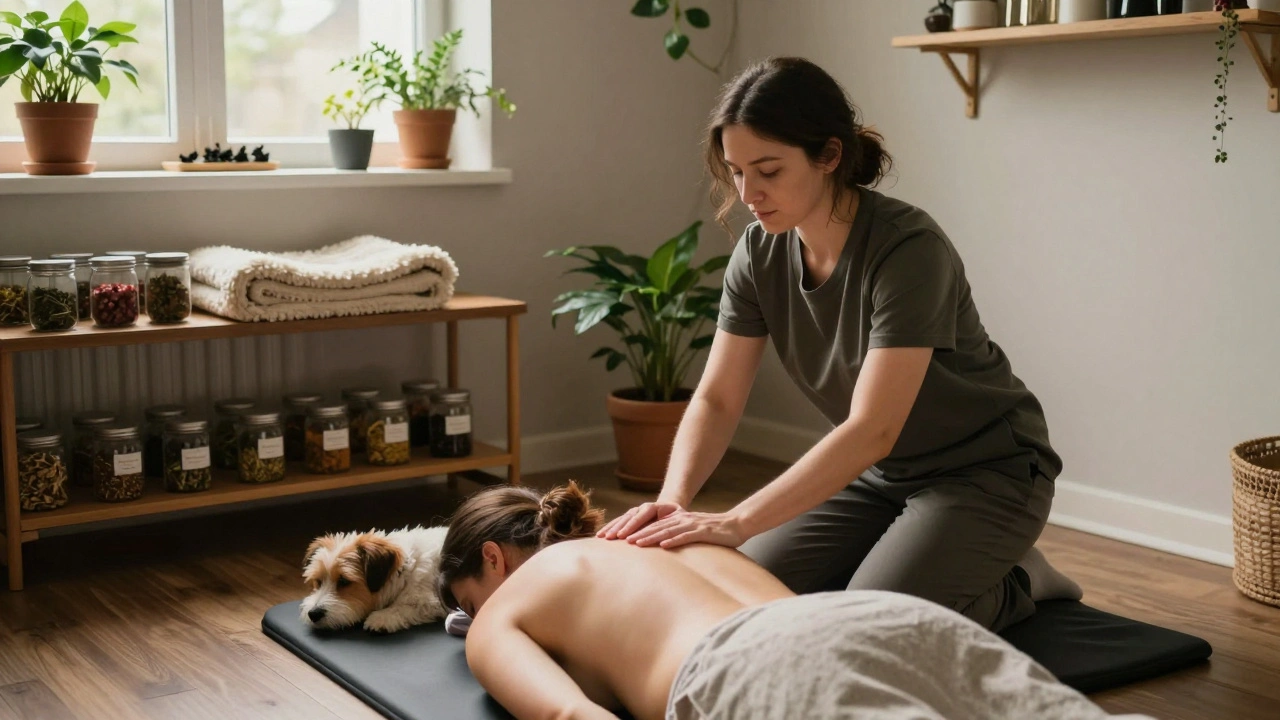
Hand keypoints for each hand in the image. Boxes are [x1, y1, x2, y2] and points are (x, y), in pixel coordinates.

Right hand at [596, 500, 684, 539]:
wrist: (670, 510)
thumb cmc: (677, 516)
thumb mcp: (679, 517)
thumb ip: (676, 521)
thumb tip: (674, 531)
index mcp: (653, 507)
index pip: (641, 516)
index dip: (632, 526)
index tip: (624, 536)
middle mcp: (641, 508)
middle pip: (628, 518)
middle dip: (618, 528)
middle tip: (610, 537)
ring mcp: (634, 512)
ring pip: (621, 519)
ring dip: (611, 528)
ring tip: (601, 537)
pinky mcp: (630, 518)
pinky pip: (618, 521)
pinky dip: (609, 527)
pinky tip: (600, 535)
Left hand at [626, 511, 746, 549]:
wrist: (737, 524)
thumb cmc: (714, 532)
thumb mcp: (693, 532)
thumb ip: (678, 535)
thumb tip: (662, 546)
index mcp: (678, 520)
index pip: (653, 525)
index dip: (637, 530)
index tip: (621, 538)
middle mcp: (682, 520)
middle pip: (655, 527)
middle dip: (636, 533)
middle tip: (619, 540)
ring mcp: (692, 525)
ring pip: (666, 531)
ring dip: (650, 537)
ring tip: (635, 543)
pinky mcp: (703, 532)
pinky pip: (685, 536)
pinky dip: (673, 541)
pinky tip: (663, 546)